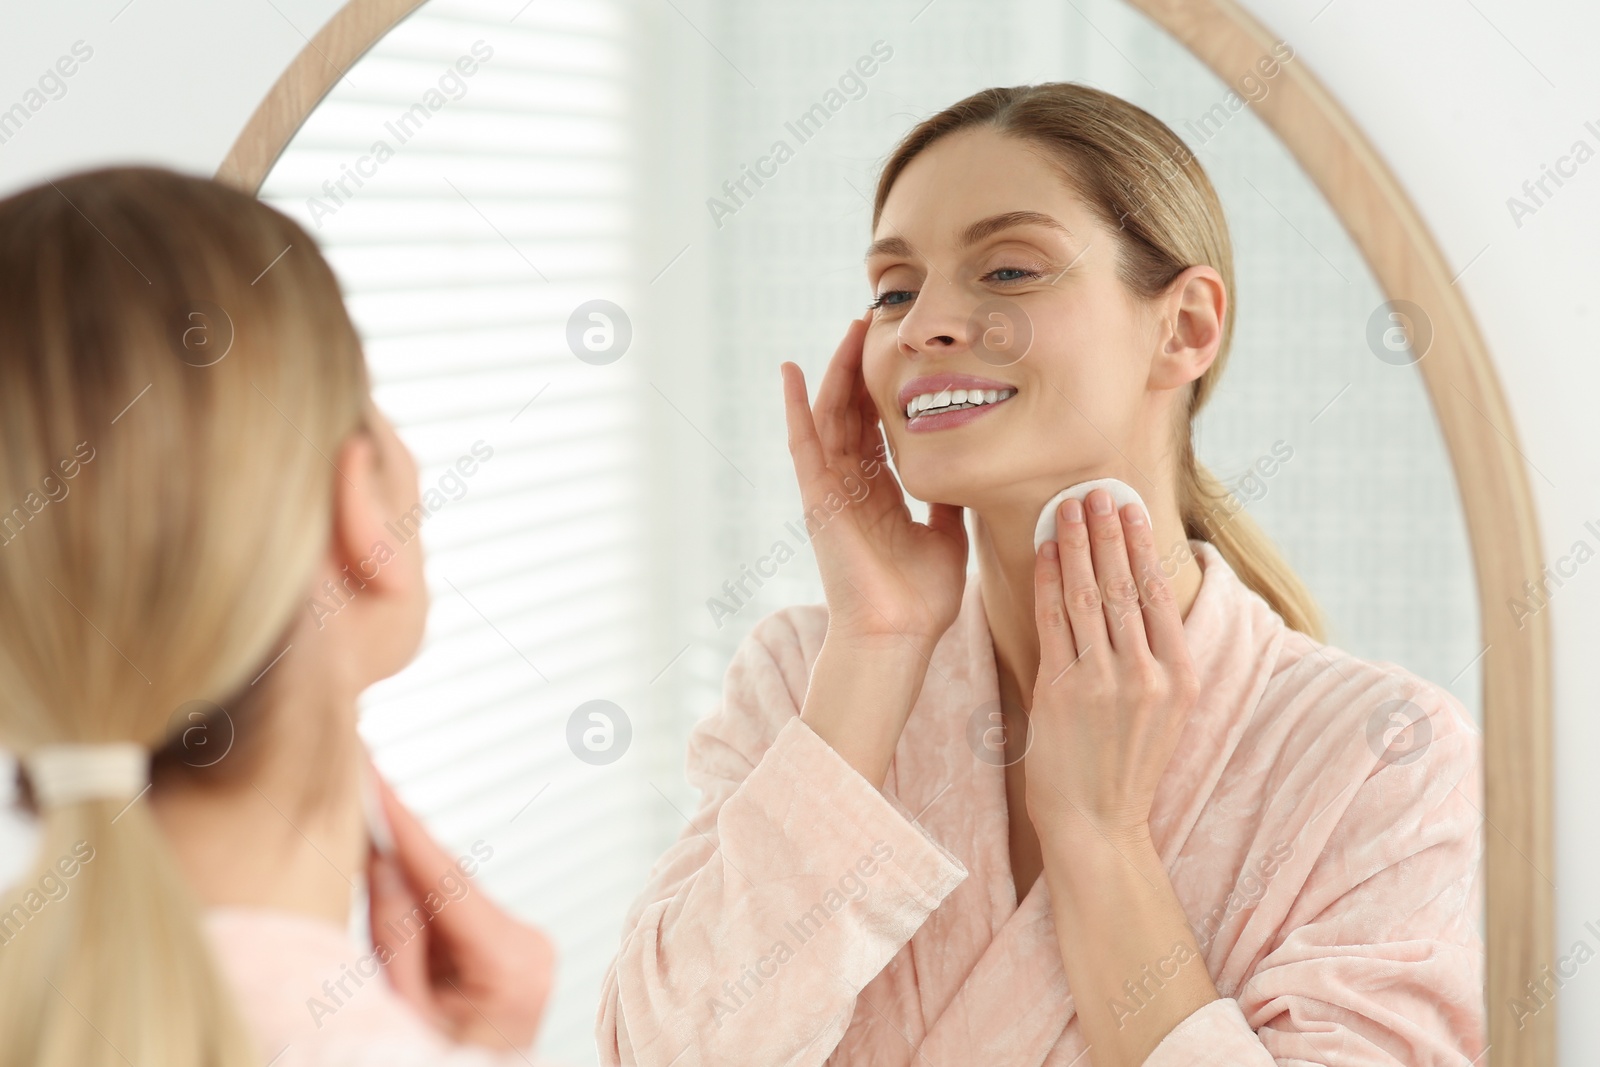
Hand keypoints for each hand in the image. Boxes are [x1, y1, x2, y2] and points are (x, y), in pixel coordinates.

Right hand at [368, 773, 555, 1050]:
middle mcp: (530, 946)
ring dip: (403, 867)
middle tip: (359, 780)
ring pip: (448, 893)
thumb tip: (384, 861)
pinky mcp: (510, 952)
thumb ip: (394, 937)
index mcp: (511, 963)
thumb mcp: (401, 1013)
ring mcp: (525, 948)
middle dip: (398, 838)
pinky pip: (454, 912)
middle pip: (447, 880)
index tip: (375, 776)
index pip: (445, 878)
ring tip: (361, 820)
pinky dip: (418, 897)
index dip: (403, 823)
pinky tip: (385, 867)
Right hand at [779, 312, 967, 654]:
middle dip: (862, 369)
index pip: (878, 430)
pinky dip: (796, 407)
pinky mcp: (817, 497)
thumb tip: (963, 476)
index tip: (900, 355)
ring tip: (849, 331)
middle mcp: (851, 487)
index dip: (886, 392)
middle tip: (874, 324)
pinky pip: (803, 443)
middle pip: (852, 414)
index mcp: (880, 495)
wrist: (898, 633)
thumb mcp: (947, 538)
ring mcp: (831, 490)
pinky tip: (792, 372)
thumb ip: (948, 504)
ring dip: (838, 373)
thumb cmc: (921, 599)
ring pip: (830, 417)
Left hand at [1023, 489, 1197, 841]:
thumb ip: (1154, 659)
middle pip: (1126, 586)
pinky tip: (1045, 551)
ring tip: (1070, 506)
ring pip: (1091, 597)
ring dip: (1079, 545)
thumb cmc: (1122, 766)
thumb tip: (1134, 597)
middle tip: (1098, 489)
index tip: (1132, 508)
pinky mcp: (1062, 692)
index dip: (1143, 546)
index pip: (1160, 595)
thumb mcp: (1163, 712)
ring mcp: (1104, 683)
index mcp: (1180, 678)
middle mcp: (1147, 676)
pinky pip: (1054, 622)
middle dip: (1110, 532)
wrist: (1096, 824)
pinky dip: (1050, 581)